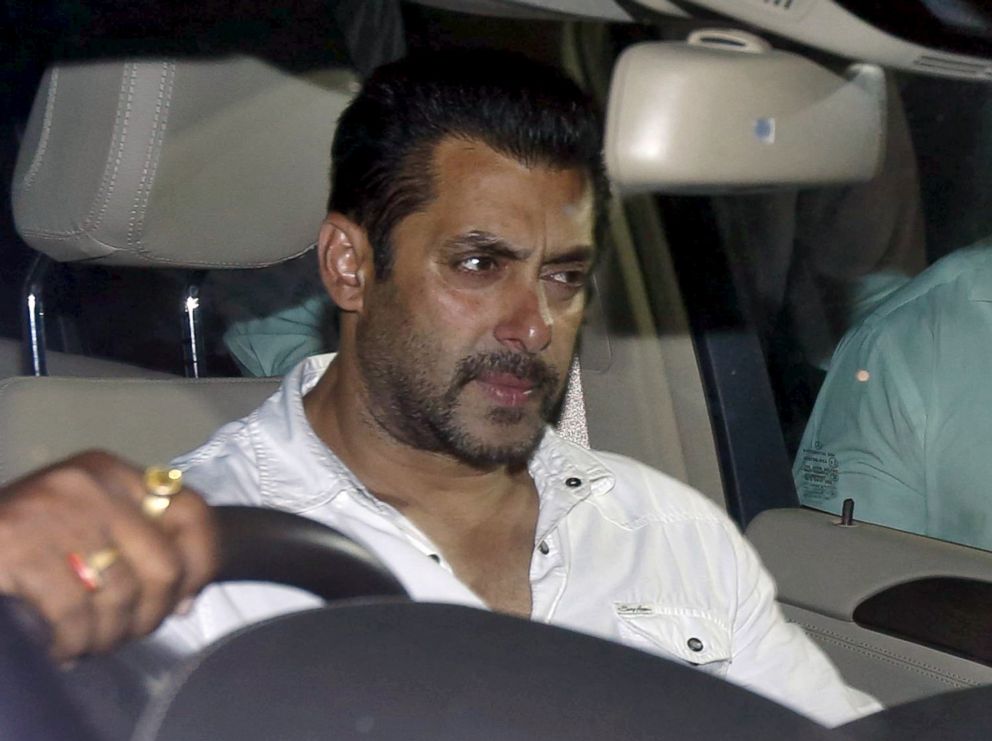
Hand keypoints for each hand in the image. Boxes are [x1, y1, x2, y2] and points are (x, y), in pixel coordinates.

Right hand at [0, 451, 216, 660]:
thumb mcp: (85, 523)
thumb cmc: (24, 540)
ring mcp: (54, 512)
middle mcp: (90, 483)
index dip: (202, 562)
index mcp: (112, 472)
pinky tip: (63, 650)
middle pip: (163, 562)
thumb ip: (134, 544)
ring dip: (109, 635)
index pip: (191, 511)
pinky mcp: (19, 546)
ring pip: (120, 594)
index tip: (183, 601)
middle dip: (152, 613)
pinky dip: (73, 642)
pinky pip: (74, 612)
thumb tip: (182, 601)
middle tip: (130, 634)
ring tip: (92, 645)